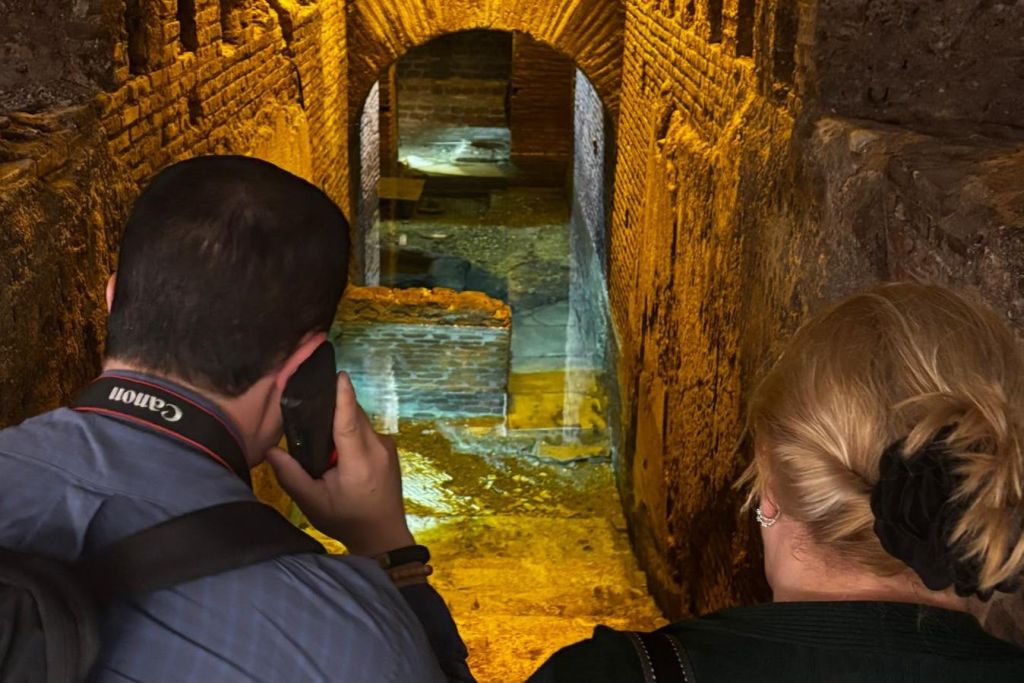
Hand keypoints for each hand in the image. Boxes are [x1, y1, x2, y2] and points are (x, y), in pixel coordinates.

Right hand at [266, 371, 414, 556]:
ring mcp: (387, 447)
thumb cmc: (347, 520)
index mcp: (359, 461)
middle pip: (354, 415)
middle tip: (310, 405)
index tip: (338, 375)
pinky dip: (352, 431)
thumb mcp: (313, 502)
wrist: (383, 535)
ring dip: (343, 421)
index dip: (344, 396)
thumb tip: (270, 449)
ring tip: (320, 431)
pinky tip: (337, 446)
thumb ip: (291, 475)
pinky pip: (367, 430)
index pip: (350, 420)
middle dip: (334, 408)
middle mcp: (378, 448)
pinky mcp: (390, 449)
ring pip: (361, 421)